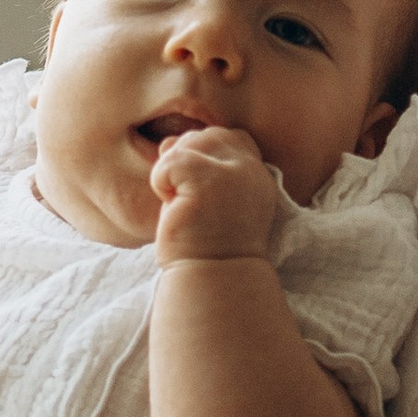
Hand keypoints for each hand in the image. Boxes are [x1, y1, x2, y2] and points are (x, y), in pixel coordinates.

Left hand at [149, 125, 281, 263]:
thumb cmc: (206, 246)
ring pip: (188, 144)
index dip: (206, 154)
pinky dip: (160, 180)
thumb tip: (169, 142)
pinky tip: (171, 205)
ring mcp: (231, 175)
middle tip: (182, 196)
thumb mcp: (212, 200)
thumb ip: (202, 167)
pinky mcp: (207, 183)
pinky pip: (170, 160)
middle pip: (207, 136)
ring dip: (171, 171)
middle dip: (186, 159)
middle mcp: (250, 171)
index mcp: (257, 176)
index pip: (230, 138)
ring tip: (178, 203)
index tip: (196, 189)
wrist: (211, 280)